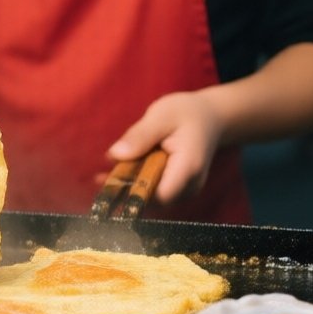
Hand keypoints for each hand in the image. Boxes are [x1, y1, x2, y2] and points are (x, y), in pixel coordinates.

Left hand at [108, 90, 223, 204]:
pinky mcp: (179, 190)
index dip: (134, 191)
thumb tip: (115, 155)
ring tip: (107, 173)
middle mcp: (190, 186)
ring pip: (152, 198)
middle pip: (153, 200)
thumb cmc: (187, 113)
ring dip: (130, 187)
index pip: (159, 195)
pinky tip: (120, 171)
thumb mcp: (162, 115)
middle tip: (102, 176)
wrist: (210, 118)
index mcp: (187, 167)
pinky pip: (155, 192)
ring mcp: (186, 191)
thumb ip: (140, 135)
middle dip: (127, 188)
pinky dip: (137, 183)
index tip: (111, 179)